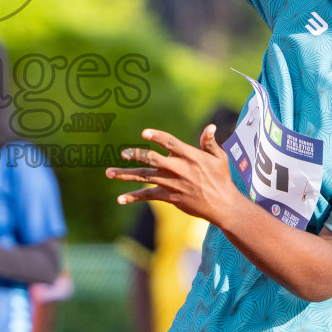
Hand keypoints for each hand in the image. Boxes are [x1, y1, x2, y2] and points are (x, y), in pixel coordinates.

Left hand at [111, 125, 242, 225]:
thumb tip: (210, 127)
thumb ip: (210, 142)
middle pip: (152, 159)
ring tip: (109, 173)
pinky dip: (133, 197)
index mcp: (189, 156)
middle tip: (123, 153)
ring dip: (125, 175)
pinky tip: (120, 199)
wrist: (222, 205)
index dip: (157, 137)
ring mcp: (171, 183)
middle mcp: (177, 168)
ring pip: (144, 177)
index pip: (170, 143)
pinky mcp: (168, 196)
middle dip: (136, 155)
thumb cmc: (221, 178)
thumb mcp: (219, 158)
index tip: (144, 133)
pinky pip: (147, 196)